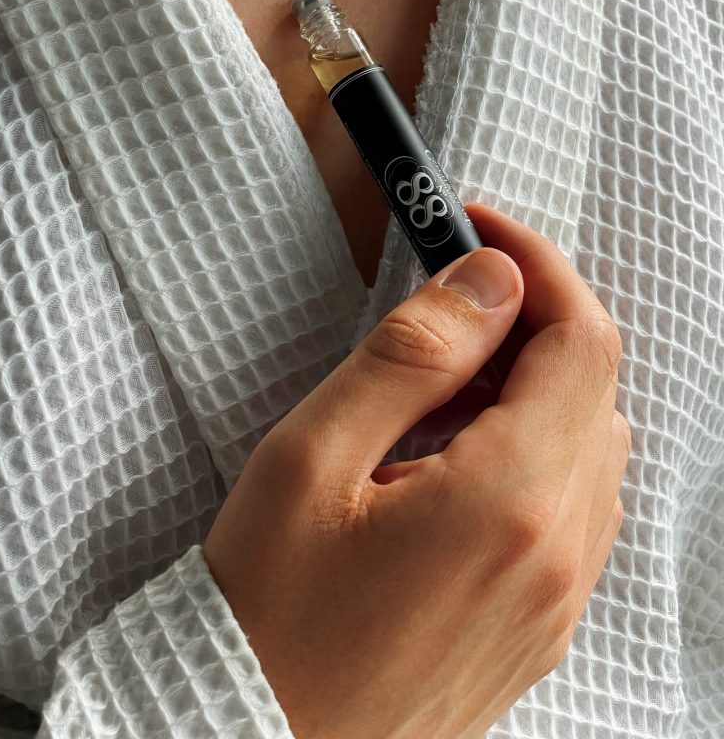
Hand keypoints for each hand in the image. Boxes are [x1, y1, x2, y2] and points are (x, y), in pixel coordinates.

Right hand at [202, 202, 630, 738]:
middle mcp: (556, 556)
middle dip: (532, 323)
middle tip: (447, 308)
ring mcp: (555, 600)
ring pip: (591, 446)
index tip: (481, 232)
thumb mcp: (313, 459)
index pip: (581, 341)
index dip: (540, 267)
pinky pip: (572, 509)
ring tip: (437, 389)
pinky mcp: (537, 626)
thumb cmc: (265, 617)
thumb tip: (489, 281)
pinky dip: (533, 453)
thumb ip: (413, 357)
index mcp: (509, 503)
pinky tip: (450, 460)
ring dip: (532, 389)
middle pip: (595, 389)